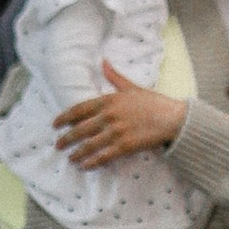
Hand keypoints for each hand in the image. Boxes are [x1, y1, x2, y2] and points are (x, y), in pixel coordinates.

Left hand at [56, 79, 187, 169]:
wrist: (173, 118)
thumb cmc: (153, 102)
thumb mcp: (132, 87)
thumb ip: (114, 77)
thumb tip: (103, 61)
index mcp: (109, 100)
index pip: (79, 109)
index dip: (64, 118)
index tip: (55, 125)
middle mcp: (109, 115)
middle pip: (80, 129)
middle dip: (66, 138)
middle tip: (58, 145)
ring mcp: (116, 131)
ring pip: (89, 145)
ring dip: (77, 153)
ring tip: (69, 158)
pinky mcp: (125, 146)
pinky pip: (103, 156)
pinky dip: (92, 162)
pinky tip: (84, 166)